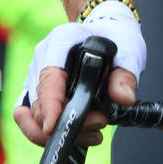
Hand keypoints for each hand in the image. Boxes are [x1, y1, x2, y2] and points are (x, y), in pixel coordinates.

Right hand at [13, 1, 145, 147]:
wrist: (106, 28)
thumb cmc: (114, 35)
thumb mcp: (128, 49)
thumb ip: (125, 75)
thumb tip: (124, 98)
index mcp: (61, 42)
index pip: (49, 79)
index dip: (49, 107)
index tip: (53, 128)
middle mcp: (42, 59)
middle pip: (41, 104)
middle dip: (68, 123)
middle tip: (99, 123)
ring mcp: (36, 77)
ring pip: (36, 117)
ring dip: (63, 131)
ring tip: (94, 132)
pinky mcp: (38, 93)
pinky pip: (34, 119)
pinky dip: (53, 132)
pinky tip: (78, 135)